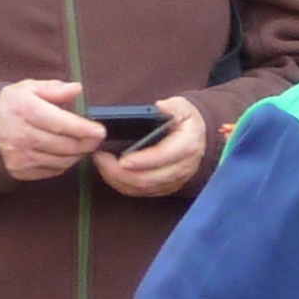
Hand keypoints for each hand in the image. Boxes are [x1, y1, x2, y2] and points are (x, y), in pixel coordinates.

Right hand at [0, 78, 109, 181]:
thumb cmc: (9, 105)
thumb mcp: (27, 89)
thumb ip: (53, 89)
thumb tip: (77, 89)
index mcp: (25, 111)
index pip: (62, 124)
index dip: (85, 129)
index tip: (100, 130)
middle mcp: (22, 136)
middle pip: (66, 145)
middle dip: (86, 143)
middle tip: (96, 138)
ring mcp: (21, 156)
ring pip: (62, 161)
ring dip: (77, 154)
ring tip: (82, 144)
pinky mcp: (20, 171)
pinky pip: (52, 171)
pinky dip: (64, 164)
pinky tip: (65, 154)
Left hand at [93, 94, 208, 198]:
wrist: (198, 136)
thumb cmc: (186, 120)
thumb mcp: (182, 106)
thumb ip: (170, 106)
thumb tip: (157, 108)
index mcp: (188, 145)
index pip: (162, 157)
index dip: (141, 161)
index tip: (120, 160)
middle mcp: (184, 167)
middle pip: (149, 178)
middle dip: (121, 173)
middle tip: (100, 158)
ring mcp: (175, 180)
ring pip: (143, 188)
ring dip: (118, 179)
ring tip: (101, 163)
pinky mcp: (166, 187)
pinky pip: (142, 192)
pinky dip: (123, 185)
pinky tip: (110, 172)